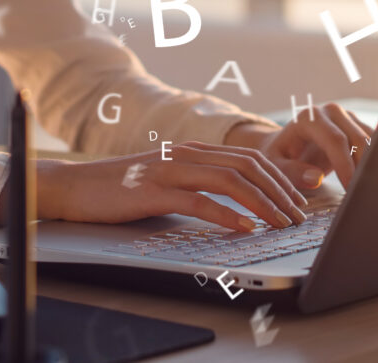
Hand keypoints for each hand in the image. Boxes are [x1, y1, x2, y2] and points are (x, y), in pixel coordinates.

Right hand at [0, 143, 308, 231]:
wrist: (76, 187)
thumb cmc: (123, 189)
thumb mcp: (169, 181)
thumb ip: (201, 184)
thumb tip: (238, 203)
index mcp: (194, 150)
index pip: (250, 158)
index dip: (281, 176)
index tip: (302, 197)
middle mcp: (187, 154)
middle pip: (249, 166)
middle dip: (280, 191)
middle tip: (299, 215)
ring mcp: (171, 170)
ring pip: (231, 180)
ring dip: (262, 203)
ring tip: (281, 223)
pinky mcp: (154, 191)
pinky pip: (199, 201)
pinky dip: (227, 215)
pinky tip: (245, 228)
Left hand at [225, 103, 374, 190]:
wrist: (285, 144)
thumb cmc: (279, 156)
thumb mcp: (276, 165)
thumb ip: (291, 172)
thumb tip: (316, 178)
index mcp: (309, 118)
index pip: (335, 140)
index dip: (345, 165)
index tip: (350, 189)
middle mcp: (330, 112)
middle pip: (357, 139)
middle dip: (363, 168)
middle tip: (363, 195)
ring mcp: (346, 116)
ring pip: (370, 141)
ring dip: (372, 165)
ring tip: (368, 190)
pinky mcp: (357, 124)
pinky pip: (374, 142)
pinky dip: (375, 161)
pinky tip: (371, 180)